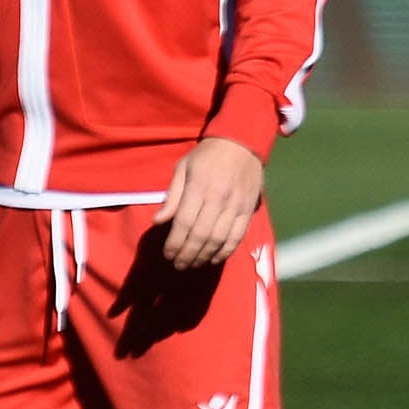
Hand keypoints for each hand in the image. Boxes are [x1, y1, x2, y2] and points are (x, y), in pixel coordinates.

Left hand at [155, 138, 265, 270]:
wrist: (242, 143)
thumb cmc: (207, 156)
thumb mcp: (183, 169)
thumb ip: (172, 196)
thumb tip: (158, 221)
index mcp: (199, 187)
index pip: (184, 222)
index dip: (175, 242)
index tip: (167, 254)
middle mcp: (219, 199)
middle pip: (201, 235)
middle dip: (188, 254)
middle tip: (178, 265)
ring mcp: (236, 205)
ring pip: (220, 239)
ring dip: (205, 256)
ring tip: (194, 265)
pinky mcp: (249, 209)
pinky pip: (238, 235)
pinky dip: (226, 251)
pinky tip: (215, 259)